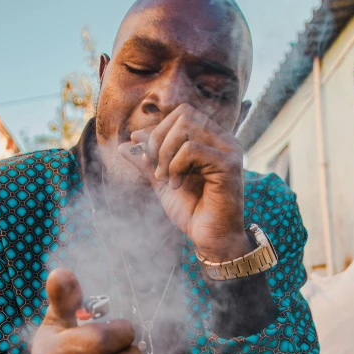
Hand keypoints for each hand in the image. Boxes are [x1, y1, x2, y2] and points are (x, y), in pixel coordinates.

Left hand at [119, 104, 250, 261]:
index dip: (157, 131)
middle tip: (156, 170)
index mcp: (211, 140)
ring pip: (186, 126)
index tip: (146, 158)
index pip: (181, 114)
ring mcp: (229, 150)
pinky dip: (176, 165)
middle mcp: (224, 140)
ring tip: (167, 179)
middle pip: (183, 114)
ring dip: (166, 153)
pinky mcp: (229, 165)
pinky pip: (192, 148)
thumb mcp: (163, 182)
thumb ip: (147, 162)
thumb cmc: (192, 212)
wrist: (210, 239)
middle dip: (159, 139)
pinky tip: (177, 185)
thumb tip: (125, 144)